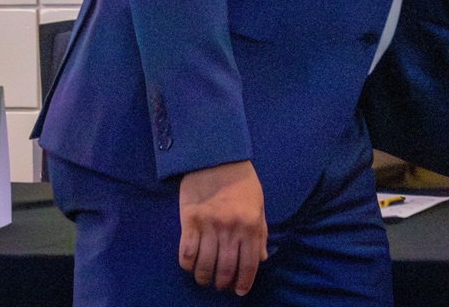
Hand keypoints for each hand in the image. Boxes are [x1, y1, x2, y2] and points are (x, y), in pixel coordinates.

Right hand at [178, 160, 268, 295]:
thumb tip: (262, 258)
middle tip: (220, 285)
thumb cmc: (242, 182)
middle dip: (223, 283)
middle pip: (226, 269)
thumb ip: (260, 233)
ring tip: (205, 279)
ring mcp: (209, 226)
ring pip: (205, 265)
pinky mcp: (190, 221)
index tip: (239, 291)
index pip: (249, 264)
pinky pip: (187, 253)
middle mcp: (231, 229)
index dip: (244, 282)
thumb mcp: (258, 205)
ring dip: (204, 278)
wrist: (217, 157)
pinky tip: (191, 266)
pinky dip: (188, 265)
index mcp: (251, 225)